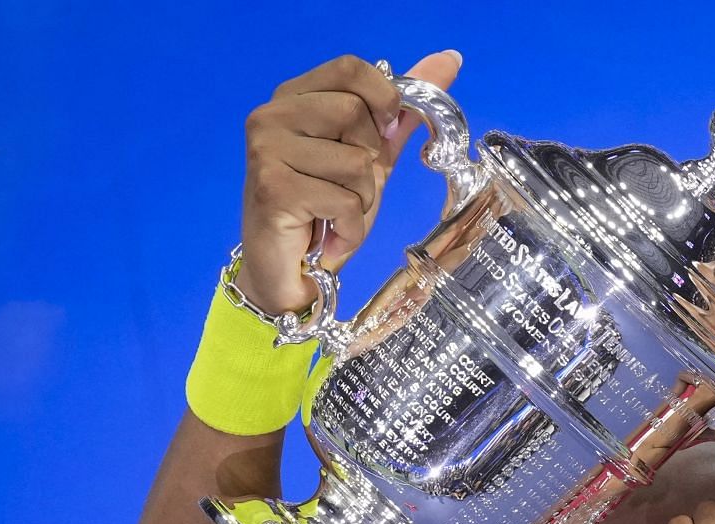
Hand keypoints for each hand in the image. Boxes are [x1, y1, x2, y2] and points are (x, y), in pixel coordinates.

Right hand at [237, 49, 463, 314]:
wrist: (288, 270)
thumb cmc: (326, 210)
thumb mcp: (371, 156)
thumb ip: (401, 112)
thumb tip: (448, 61)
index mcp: (294, 97)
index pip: (351, 68)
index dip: (383, 99)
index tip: (385, 133)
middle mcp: (272, 115)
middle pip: (357, 115)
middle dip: (371, 163)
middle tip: (346, 188)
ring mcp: (267, 149)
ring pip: (357, 163)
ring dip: (362, 201)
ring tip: (335, 216)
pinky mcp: (273, 188)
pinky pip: (346, 201)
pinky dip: (351, 228)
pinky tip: (330, 237)